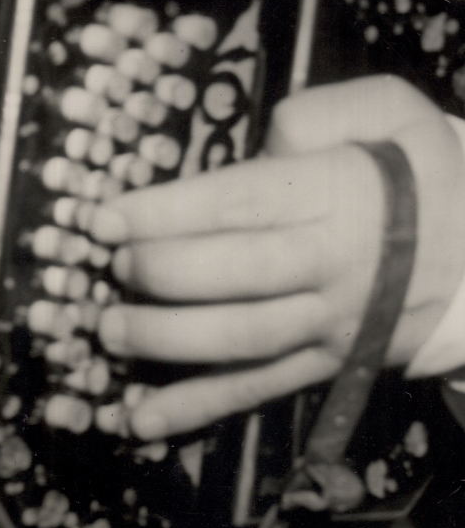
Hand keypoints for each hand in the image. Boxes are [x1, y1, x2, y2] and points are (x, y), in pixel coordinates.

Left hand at [90, 76, 464, 439]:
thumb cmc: (421, 166)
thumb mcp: (392, 109)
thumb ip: (323, 111)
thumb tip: (268, 139)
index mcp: (337, 196)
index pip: (239, 205)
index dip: (167, 213)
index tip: (106, 216)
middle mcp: (331, 266)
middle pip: (234, 275)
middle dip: (161, 273)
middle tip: (109, 266)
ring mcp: (329, 324)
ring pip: (243, 341)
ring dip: (169, 342)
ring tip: (109, 332)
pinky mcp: (329, 365)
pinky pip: (260, 389)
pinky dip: (199, 407)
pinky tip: (142, 418)